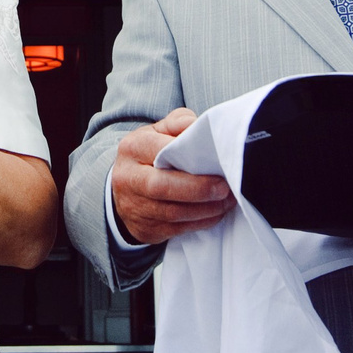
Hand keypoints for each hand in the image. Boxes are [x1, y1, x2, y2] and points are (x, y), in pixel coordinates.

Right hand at [111, 109, 228, 245]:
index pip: (158, 149)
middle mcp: (128, 178)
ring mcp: (134, 206)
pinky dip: (201, 222)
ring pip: (172, 212)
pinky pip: (177, 229)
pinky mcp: (145, 229)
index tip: (213, 157)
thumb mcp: (158, 132)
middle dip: (197, 188)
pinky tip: (217, 212)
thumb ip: (177, 124)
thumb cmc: (149, 156)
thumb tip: (196, 126)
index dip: (186, 154)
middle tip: (224, 187)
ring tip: (227, 200)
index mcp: (131, 148)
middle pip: (161, 186)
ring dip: (205, 209)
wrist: (125, 190)